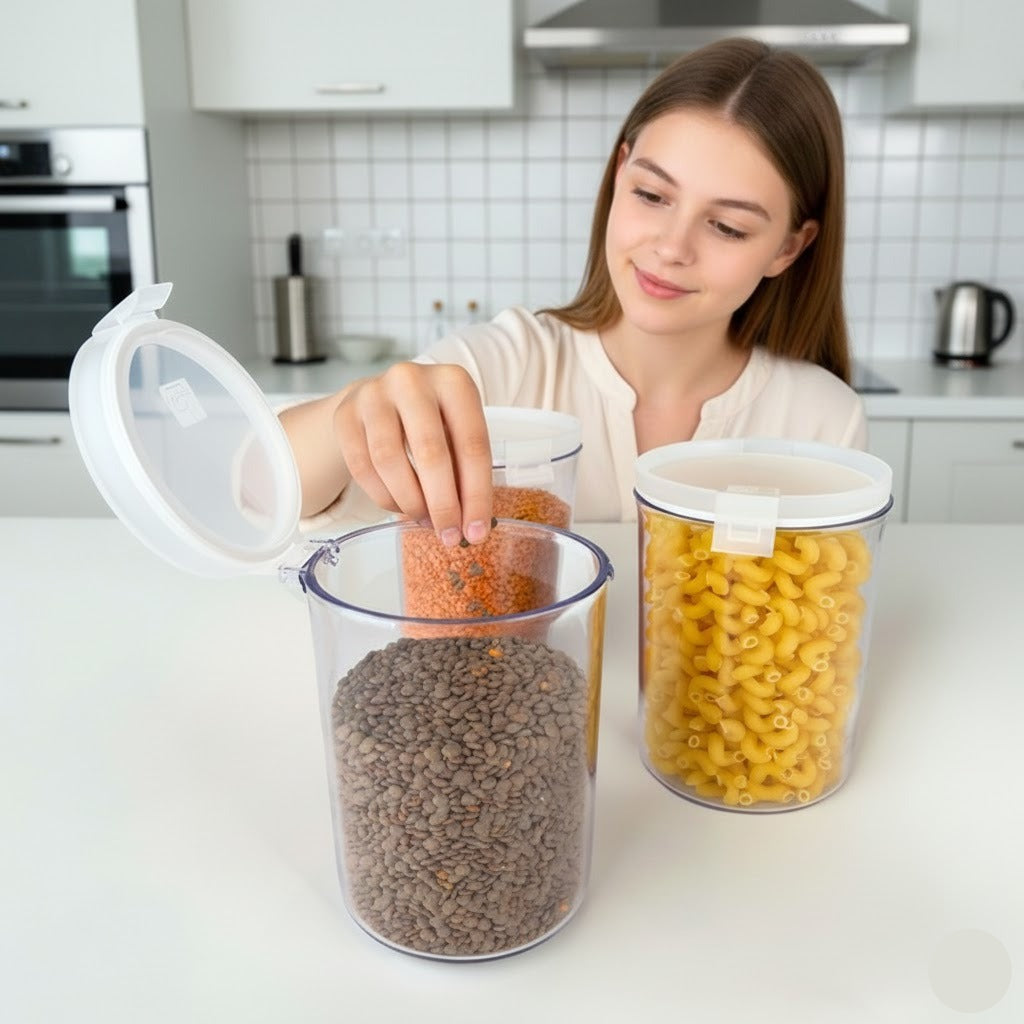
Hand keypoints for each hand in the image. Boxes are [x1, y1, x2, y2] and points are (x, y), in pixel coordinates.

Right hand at [334, 362, 493, 545]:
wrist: (383, 397)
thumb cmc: (431, 421)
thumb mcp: (457, 433)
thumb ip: (465, 474)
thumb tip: (471, 526)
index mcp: (454, 382)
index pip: (472, 445)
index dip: (476, 494)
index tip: (477, 531)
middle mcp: (412, 381)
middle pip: (431, 453)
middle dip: (442, 504)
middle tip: (449, 535)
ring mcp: (374, 395)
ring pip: (390, 461)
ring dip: (410, 502)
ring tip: (423, 520)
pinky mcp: (345, 414)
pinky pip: (362, 467)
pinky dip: (383, 496)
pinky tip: (399, 506)